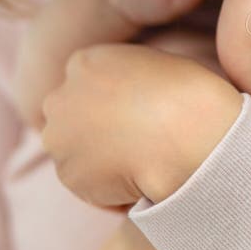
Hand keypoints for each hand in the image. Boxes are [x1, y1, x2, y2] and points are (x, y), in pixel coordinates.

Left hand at [41, 44, 241, 207]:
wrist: (190, 134)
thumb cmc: (188, 95)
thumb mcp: (156, 65)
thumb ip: (127, 78)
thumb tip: (125, 99)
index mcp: (85, 63)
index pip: (88, 84)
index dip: (115, 100)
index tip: (139, 111)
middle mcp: (61, 98)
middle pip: (72, 116)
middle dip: (96, 128)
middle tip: (137, 138)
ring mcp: (60, 138)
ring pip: (76, 151)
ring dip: (100, 158)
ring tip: (141, 160)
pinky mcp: (69, 175)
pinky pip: (87, 183)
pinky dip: (108, 186)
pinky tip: (138, 178)